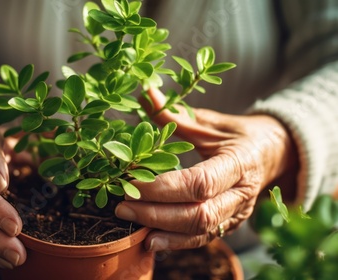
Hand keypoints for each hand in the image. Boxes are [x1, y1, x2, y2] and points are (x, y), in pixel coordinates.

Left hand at [115, 88, 297, 250]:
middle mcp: (242, 193)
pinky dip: (176, 242)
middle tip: (122, 206)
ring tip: (130, 224)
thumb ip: (176, 115)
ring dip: (162, 231)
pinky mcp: (231, 224)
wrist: (275, 154)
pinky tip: (150, 240)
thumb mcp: (211, 123)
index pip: (200, 183)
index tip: (131, 182)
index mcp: (239, 163)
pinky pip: (203, 238)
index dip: (163, 187)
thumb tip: (145, 93)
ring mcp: (238, 213)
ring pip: (200, 231)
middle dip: (156, 213)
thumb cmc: (240, 135)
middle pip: (198, 213)